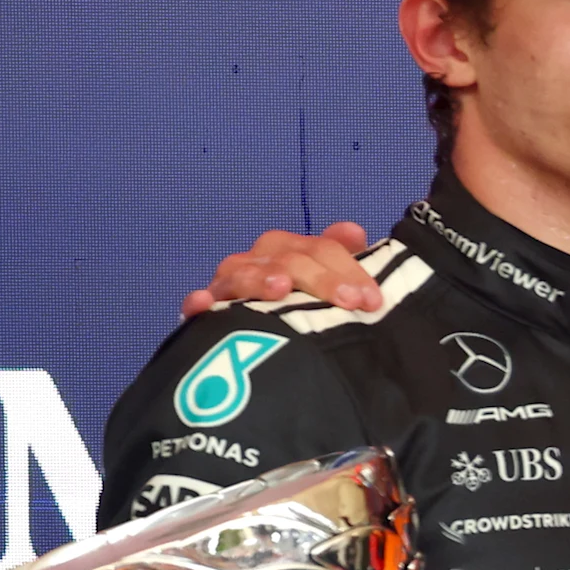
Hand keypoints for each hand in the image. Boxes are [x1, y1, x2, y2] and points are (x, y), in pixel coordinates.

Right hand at [185, 222, 378, 318]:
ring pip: (247, 274)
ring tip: (280, 288)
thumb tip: (354, 232)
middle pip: (291, 260)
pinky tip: (204, 304)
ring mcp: (231, 279)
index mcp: (293, 249)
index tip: (372, 299)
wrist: (253, 338)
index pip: (323, 249)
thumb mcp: (326, 279)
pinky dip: (199, 301)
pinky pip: (197, 301)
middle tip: (348, 302)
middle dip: (322, 279)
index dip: (350, 270)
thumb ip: (340, 256)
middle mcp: (261, 258)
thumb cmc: (302, 303)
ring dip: (262, 279)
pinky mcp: (207, 306)